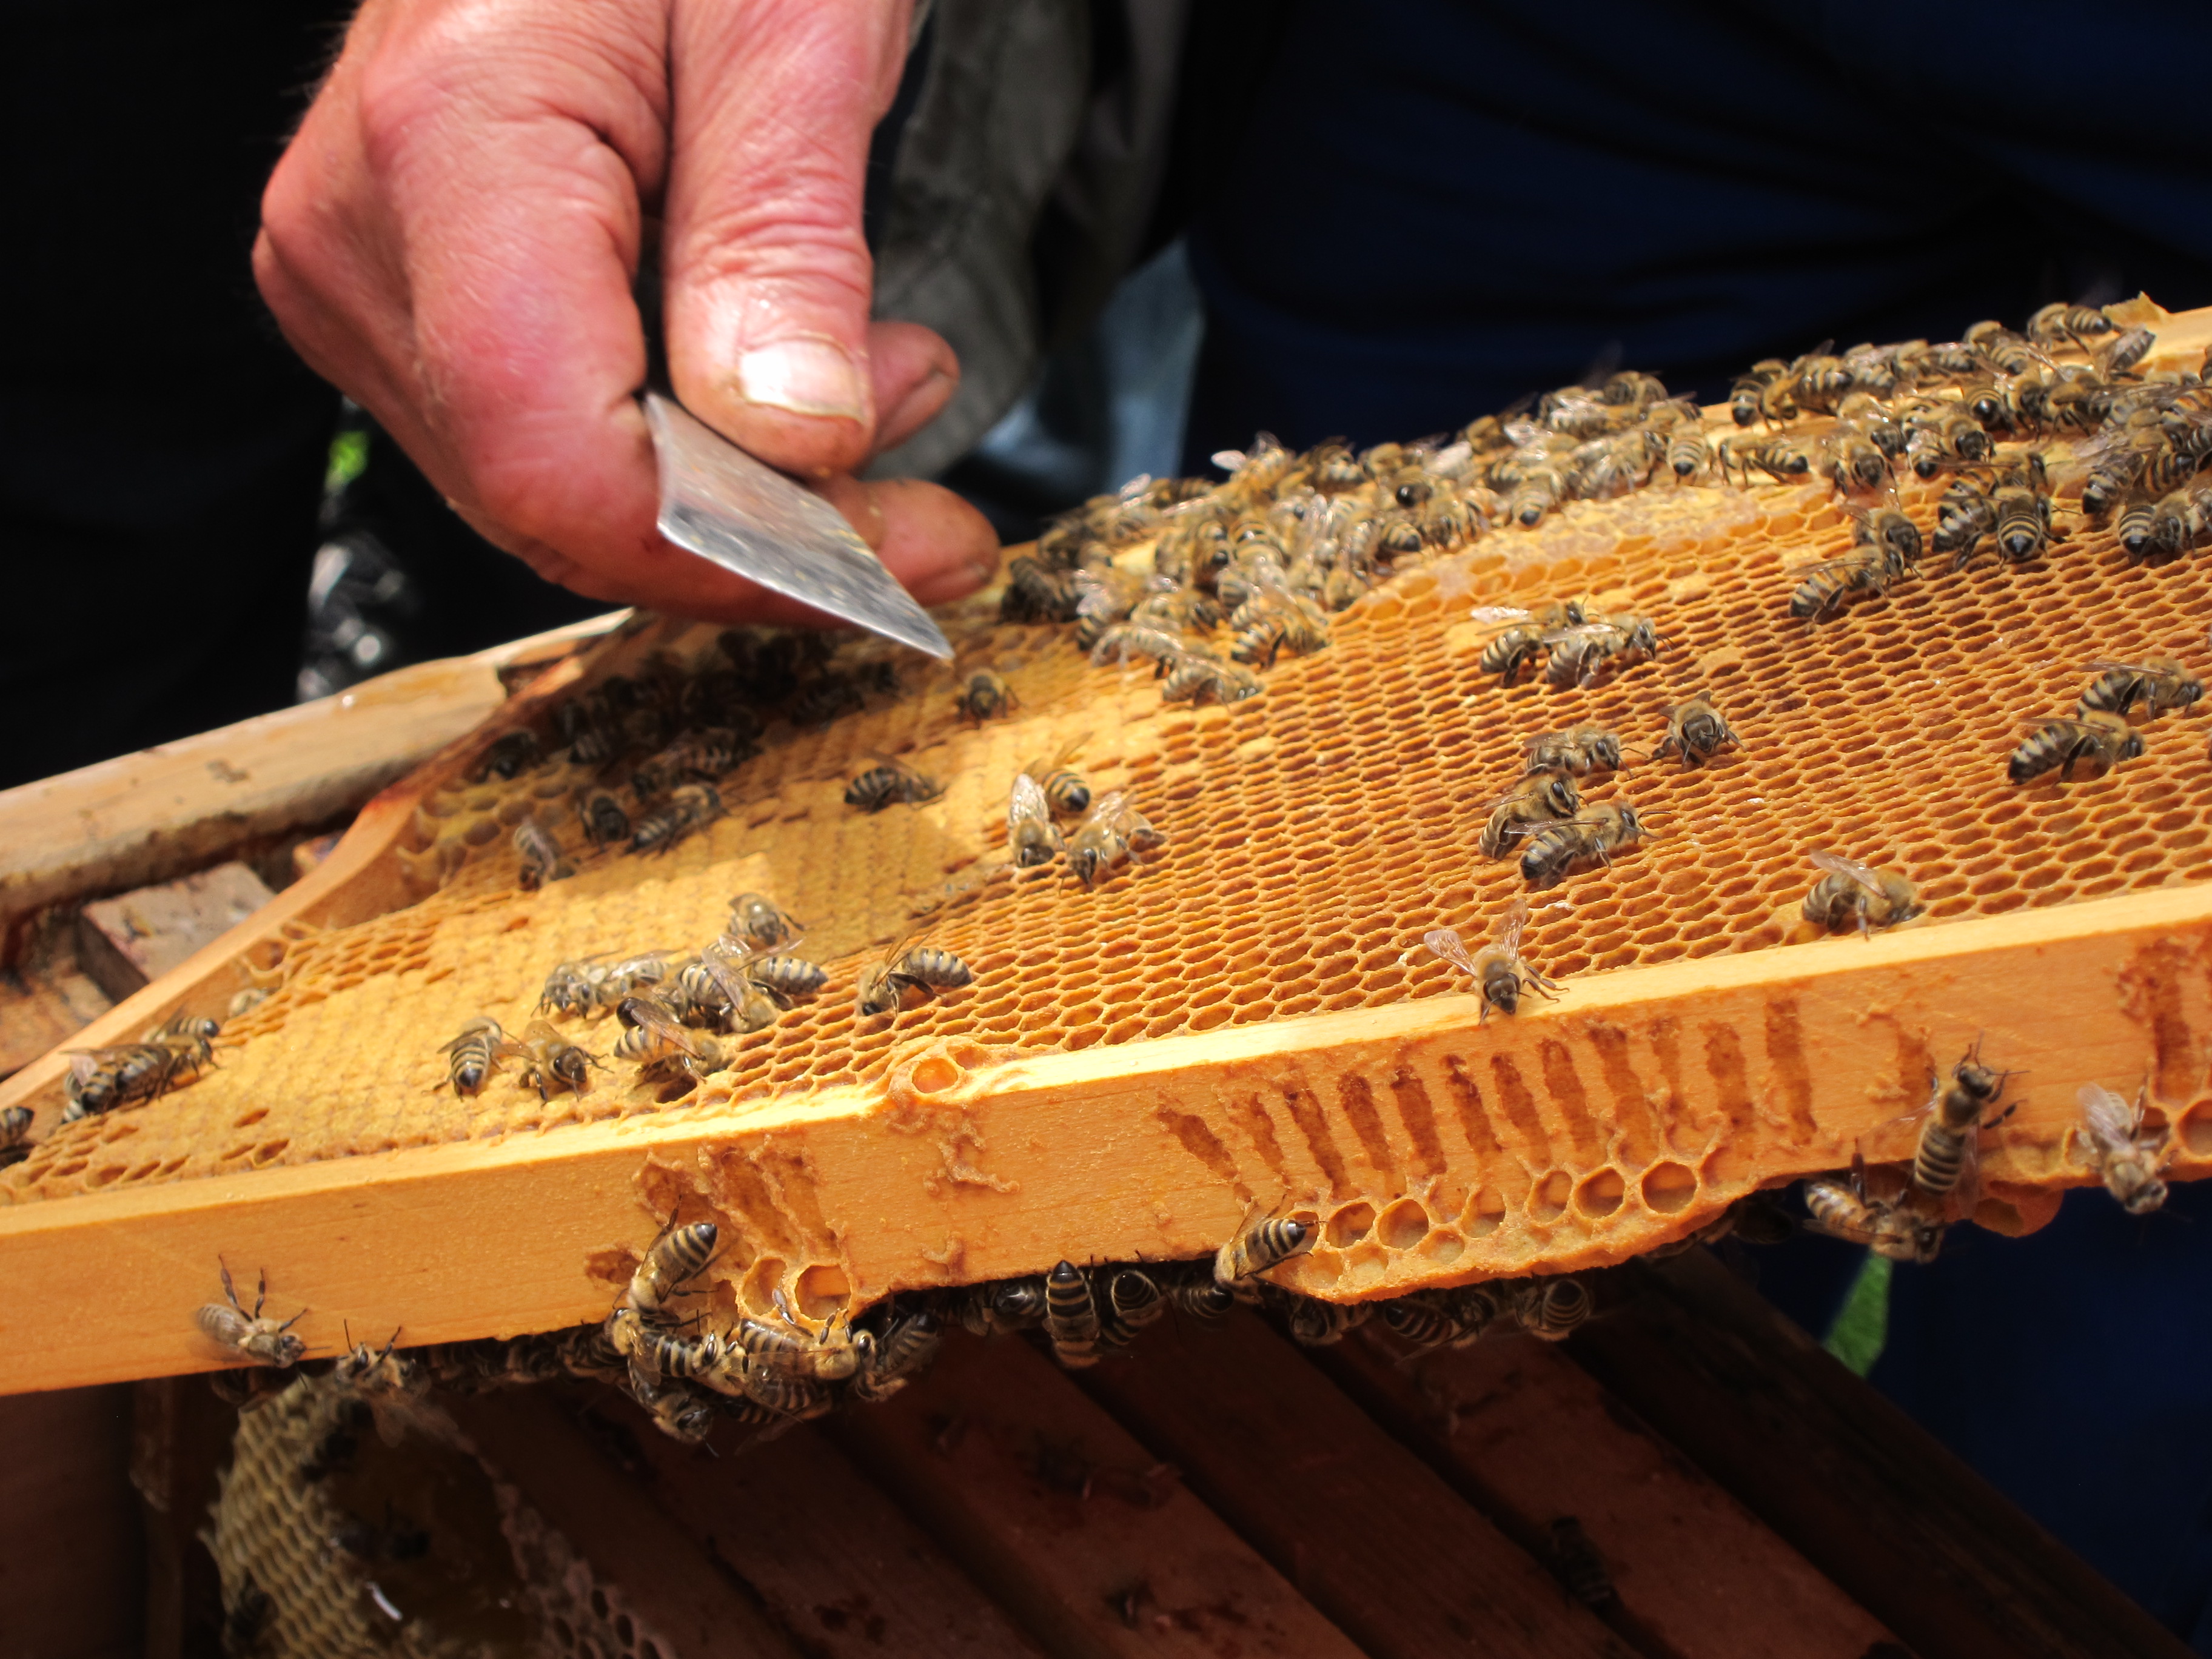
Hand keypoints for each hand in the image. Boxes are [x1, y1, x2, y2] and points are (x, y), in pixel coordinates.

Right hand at [254, 0, 999, 623]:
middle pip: (558, 499)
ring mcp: (368, 274)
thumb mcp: (793, 24)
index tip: (905, 557)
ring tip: (893, 377)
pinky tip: (796, 376)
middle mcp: (364, 232)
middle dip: (771, 532)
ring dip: (753, 487)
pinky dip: (698, 445)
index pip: (556, 459)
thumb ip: (784, 238)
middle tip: (932, 504)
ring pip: (563, 492)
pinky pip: (553, 439)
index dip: (738, 549)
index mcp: (446, 142)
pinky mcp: (406, 298)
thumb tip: (794, 442)